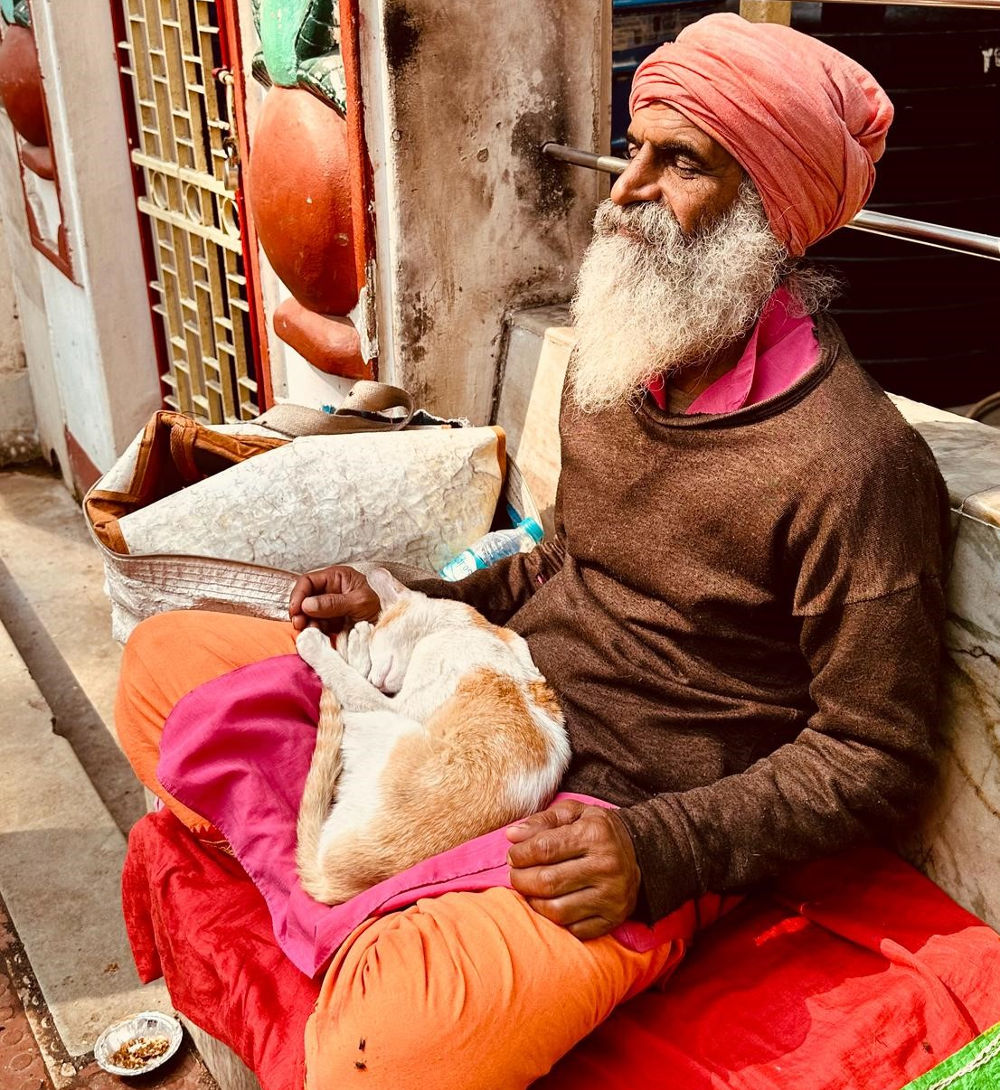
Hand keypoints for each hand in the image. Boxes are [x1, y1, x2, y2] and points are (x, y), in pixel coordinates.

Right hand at [289, 565, 381, 634]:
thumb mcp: (359, 602)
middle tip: (300, 625)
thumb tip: (307, 604)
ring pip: (310, 613)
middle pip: (306, 598)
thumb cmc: (382, 604)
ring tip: (311, 632)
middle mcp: (331, 589)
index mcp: (337, 577)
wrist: (394, 622)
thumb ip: (333, 603)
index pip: (309, 581)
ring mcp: (332, 606)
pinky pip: (319, 624)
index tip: (296, 610)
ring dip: (307, 623)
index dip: (299, 594)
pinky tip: (319, 635)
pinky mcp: (334, 620)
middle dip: (301, 611)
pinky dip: (316, 630)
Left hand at [506, 800, 640, 939]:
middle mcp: (606, 866)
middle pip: (547, 881)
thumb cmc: (596, 830)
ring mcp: (612, 896)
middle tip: (515, 874)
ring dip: (534, 901)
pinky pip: (573, 929)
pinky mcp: (614, 919)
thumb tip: (512, 835)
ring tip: (530, 889)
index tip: (513, 855)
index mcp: (595, 835)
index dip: (520, 854)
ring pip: (557, 910)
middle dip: (521, 879)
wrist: (639, 852)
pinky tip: (551, 903)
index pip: (544, 848)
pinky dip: (555, 920)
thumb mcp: (573, 813)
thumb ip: (542, 821)